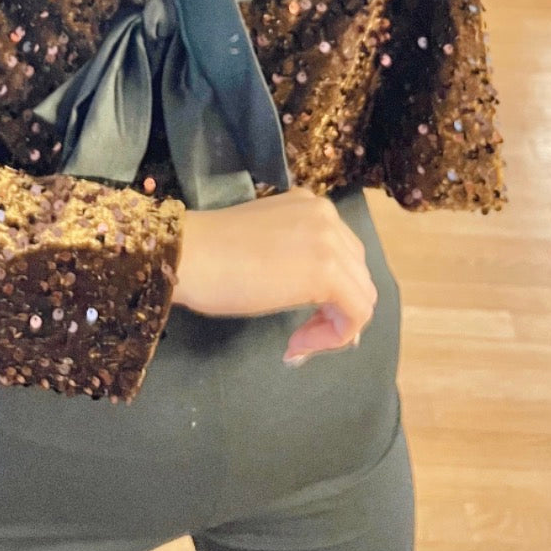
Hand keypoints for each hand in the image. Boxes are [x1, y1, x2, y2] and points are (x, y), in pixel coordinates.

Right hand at [172, 188, 377, 361]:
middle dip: (335, 310)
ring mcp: (330, 241)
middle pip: (357, 274)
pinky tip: (297, 345)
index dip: (329, 293)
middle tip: (300, 336)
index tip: (297, 317)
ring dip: (334, 327)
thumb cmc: (210, 255)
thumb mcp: (267, 245)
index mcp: (311, 205)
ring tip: (297, 343)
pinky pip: (356, 314)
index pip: (343, 254)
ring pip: (362, 296)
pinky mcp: (328, 272)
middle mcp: (327, 215)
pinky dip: (334, 338)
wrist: (188, 255)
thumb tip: (319, 294)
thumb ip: (296, 257)